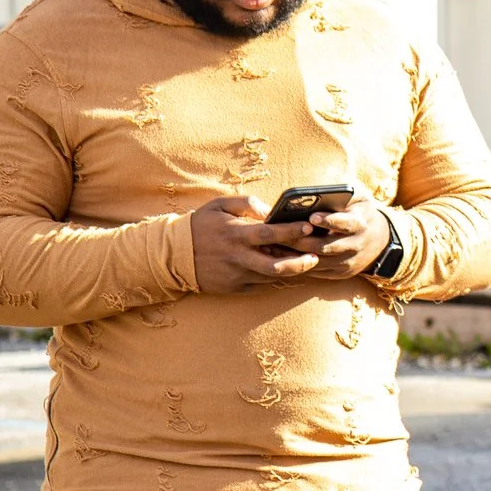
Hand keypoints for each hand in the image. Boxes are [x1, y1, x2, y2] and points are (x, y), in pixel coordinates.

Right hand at [188, 196, 322, 293]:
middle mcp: (237, 257)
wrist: (172, 255)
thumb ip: (246, 203)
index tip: (310, 227)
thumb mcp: (219, 206)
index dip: (292, 231)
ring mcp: (236, 275)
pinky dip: (274, 278)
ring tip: (308, 263)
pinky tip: (286, 270)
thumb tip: (269, 210)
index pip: (270, 234)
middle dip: (301, 262)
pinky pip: (260, 284)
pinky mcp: (234, 288)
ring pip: (271, 277)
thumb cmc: (201, 225)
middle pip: (276, 264)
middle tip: (317, 255)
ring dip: (292, 271)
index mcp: (235, 234)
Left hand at [288, 201, 396, 280]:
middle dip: (302, 240)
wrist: (380, 241)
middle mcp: (356, 245)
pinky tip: (283, 255)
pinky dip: (299, 264)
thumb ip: (342, 193)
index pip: (345, 224)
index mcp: (361, 224)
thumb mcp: (359, 199)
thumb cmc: (360, 213)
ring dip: (296, 254)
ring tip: (276, 244)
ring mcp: (348, 262)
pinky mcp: (340, 274)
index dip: (329, 221)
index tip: (312, 217)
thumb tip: (316, 193)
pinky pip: (316, 271)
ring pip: (318, 261)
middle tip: (280, 233)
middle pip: (325, 246)